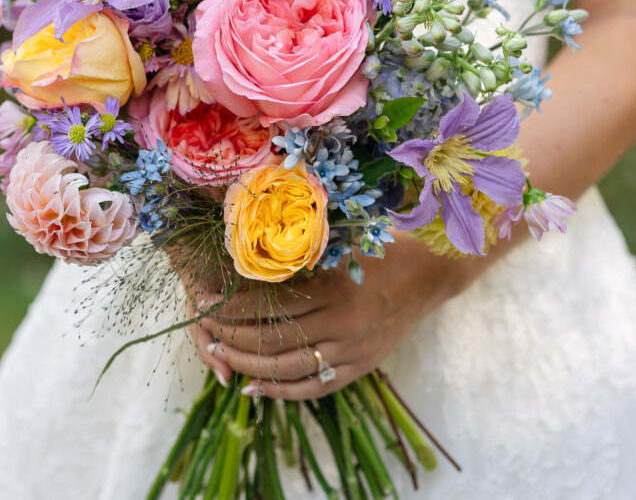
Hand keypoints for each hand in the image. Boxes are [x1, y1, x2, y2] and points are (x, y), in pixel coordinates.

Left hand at [189, 234, 482, 399]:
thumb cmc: (383, 248)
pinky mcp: (361, 367)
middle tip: (204, 329)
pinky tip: (253, 389)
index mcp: (334, 289)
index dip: (231, 306)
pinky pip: (314, 387)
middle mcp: (342, 325)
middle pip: (272, 340)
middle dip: (231, 335)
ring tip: (219, 353)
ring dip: (248, 364)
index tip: (204, 299)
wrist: (432, 273)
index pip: (268, 305)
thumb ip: (300, 257)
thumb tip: (246, 262)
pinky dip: (281, 391)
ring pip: (287, 367)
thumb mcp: (341, 244)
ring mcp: (352, 351)